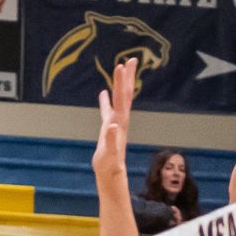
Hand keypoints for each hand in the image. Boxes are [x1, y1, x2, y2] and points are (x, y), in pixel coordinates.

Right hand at [93, 57, 136, 186]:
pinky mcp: (109, 129)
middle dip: (127, 77)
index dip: (120, 82)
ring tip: (120, 69)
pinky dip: (106, 100)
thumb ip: (111, 140)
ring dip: (119, 84)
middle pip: (124, 94)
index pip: (121, 98)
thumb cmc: (110, 166)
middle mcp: (120, 120)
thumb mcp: (110, 154)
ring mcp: (115, 123)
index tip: (121, 65)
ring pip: (118, 99)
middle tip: (131, 59)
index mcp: (119, 123)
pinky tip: (103, 93)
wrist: (111, 175)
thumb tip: (112, 126)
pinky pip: (108, 109)